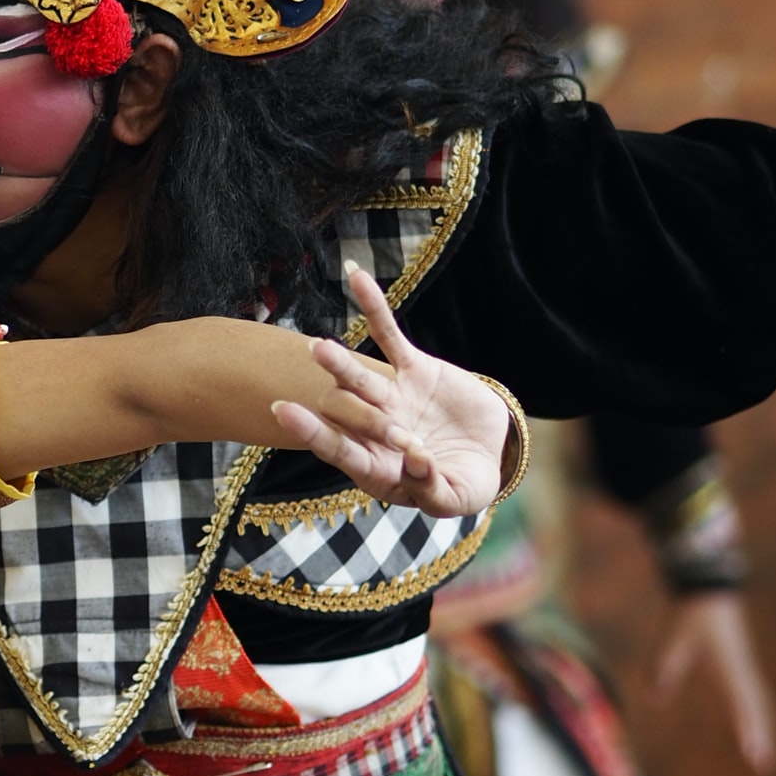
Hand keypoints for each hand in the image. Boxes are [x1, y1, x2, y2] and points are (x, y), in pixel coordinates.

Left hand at [270, 264, 511, 517]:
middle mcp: (373, 431)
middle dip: (350, 415)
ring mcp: (390, 398)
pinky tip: (355, 277)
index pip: (338, 450)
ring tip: (318, 348)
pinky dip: (374, 307)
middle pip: (345, 415)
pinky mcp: (413, 369)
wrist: (492, 452)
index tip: (283, 411)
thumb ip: (433, 489)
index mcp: (376, 467)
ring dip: (338, 364)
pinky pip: (389, 334)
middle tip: (357, 419)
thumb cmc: (465, 483)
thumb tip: (415, 462)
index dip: (313, 433)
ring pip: (357, 378)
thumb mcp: (455, 498)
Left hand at [654, 590, 775, 773]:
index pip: (741, 702)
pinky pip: (751, 692)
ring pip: (757, 701)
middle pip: (756, 707)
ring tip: (763, 754)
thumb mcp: (673, 642)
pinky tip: (754, 726)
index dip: (748, 726)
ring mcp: (743, 666)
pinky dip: (754, 711)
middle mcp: (741, 669)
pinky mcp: (741, 663)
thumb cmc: (690, 615)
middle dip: (760, 734)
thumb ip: (666, 670)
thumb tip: (654, 700)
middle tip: (763, 765)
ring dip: (761, 726)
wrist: (709, 589)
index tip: (753, 750)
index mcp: (728, 665)